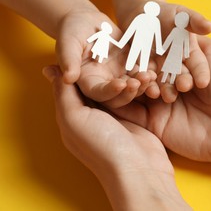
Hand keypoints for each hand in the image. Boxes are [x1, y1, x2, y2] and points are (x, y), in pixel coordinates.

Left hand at [42, 65, 189, 209]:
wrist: (138, 169)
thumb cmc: (102, 146)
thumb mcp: (74, 119)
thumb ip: (63, 94)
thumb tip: (53, 71)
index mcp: (75, 116)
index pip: (76, 85)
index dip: (82, 67)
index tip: (91, 48)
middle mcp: (95, 115)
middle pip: (101, 85)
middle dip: (111, 70)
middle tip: (121, 54)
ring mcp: (117, 117)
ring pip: (121, 89)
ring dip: (131, 77)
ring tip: (142, 67)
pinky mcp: (136, 119)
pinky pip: (136, 97)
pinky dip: (142, 87)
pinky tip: (150, 77)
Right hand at [57, 9, 155, 107]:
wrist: (86, 21)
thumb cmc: (71, 31)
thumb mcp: (68, 44)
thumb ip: (68, 60)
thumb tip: (68, 78)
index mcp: (88, 82)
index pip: (99, 93)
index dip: (111, 91)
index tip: (121, 84)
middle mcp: (105, 83)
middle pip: (119, 94)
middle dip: (131, 90)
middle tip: (141, 82)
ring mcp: (118, 76)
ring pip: (132, 85)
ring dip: (142, 84)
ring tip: (150, 76)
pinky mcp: (129, 66)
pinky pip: (140, 72)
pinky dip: (148, 73)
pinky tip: (155, 70)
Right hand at [109, 36, 210, 165]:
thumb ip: (192, 41)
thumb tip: (173, 28)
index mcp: (184, 69)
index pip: (161, 55)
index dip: (153, 48)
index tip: (145, 38)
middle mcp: (171, 85)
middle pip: (148, 71)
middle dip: (144, 66)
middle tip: (147, 66)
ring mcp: (160, 105)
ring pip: (138, 88)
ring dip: (135, 81)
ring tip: (141, 78)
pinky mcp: (153, 123)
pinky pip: (131, 110)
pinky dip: (123, 100)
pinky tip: (123, 89)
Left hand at [119, 1, 210, 102]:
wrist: (141, 16)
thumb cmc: (167, 14)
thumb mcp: (182, 15)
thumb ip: (195, 21)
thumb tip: (210, 26)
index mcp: (189, 53)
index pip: (198, 65)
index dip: (201, 73)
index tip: (203, 82)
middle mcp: (176, 64)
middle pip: (181, 76)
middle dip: (183, 82)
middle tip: (184, 88)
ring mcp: (160, 69)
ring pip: (164, 81)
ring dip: (165, 88)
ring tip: (165, 95)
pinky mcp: (144, 70)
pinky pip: (146, 78)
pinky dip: (146, 83)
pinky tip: (146, 89)